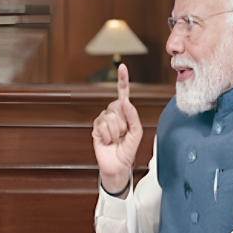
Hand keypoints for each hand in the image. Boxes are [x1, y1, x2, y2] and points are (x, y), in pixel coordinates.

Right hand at [92, 64, 142, 194]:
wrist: (117, 165)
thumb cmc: (128, 149)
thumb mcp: (137, 133)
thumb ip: (133, 117)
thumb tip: (126, 102)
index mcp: (124, 112)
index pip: (123, 93)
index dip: (122, 80)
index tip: (122, 67)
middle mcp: (113, 113)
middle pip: (117, 107)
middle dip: (122, 123)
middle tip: (122, 134)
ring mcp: (103, 120)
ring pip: (110, 118)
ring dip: (115, 132)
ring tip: (115, 139)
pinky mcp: (95, 128)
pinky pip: (102, 126)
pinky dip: (107, 136)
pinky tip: (107, 141)